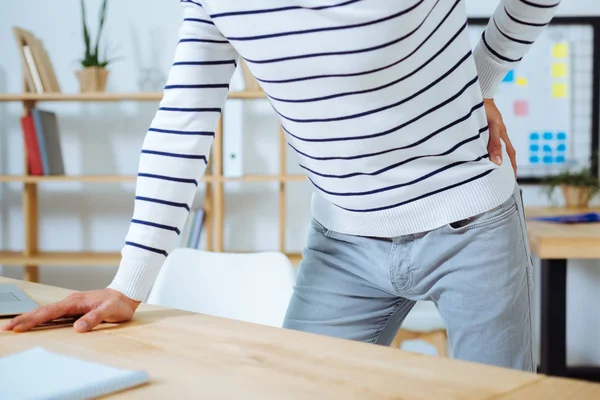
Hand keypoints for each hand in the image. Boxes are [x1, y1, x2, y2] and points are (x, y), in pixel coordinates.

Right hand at [1, 288, 140, 332]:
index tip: (18, 327)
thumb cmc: (118, 304)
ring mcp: (71, 305)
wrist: (125, 295)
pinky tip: (34, 323)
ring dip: (29, 319)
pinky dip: (40, 318)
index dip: (32, 320)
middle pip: (42, 311)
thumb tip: (77, 328)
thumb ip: (94, 318)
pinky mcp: (74, 309)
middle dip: (23, 319)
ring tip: (14, 326)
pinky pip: (53, 314)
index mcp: (75, 302)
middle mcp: (70, 302)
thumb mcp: (109, 311)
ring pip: (46, 312)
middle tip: (6, 328)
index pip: (49, 312)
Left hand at [484, 98, 516, 177]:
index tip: (512, 179)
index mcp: (503, 135)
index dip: (512, 167)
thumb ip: (494, 144)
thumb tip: (498, 163)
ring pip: (493, 148)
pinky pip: (484, 142)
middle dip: (504, 166)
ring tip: (488, 171)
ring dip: (492, 159)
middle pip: (503, 153)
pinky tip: (477, 156)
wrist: (478, 93)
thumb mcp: (491, 127)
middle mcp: (498, 134)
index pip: (511, 155)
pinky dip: (483, 151)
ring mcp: (490, 131)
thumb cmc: (485, 108)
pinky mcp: (483, 128)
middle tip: (500, 179)